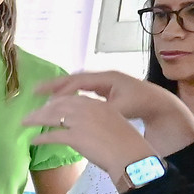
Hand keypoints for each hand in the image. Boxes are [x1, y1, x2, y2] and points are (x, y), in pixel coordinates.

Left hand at [23, 92, 158, 187]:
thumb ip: (97, 121)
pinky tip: (34, 140)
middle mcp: (87, 109)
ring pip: (52, 117)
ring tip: (25, 122)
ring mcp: (80, 122)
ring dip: (36, 119)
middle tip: (31, 114)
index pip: (72, 99)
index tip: (48, 105)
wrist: (130, 155)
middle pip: (59, 105)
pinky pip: (52, 135)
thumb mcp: (112, 124)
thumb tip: (87, 127)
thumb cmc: (124, 144)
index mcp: (97, 104)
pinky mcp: (74, 136)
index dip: (57, 102)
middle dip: (43, 109)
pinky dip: (41, 138)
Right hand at [36, 71, 193, 133]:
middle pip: (74, 78)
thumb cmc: (140, 104)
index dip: (61, 90)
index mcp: (107, 78)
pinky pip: (82, 89)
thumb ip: (101, 110)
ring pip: (77, 83)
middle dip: (54, 84)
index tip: (46, 99)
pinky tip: (61, 101)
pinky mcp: (105, 89)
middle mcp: (103, 77)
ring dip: (60, 89)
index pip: (78, 82)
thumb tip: (83, 117)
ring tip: (43, 96)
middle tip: (35, 91)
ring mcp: (104, 82)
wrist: (158, 102)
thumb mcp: (121, 109)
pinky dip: (70, 93)